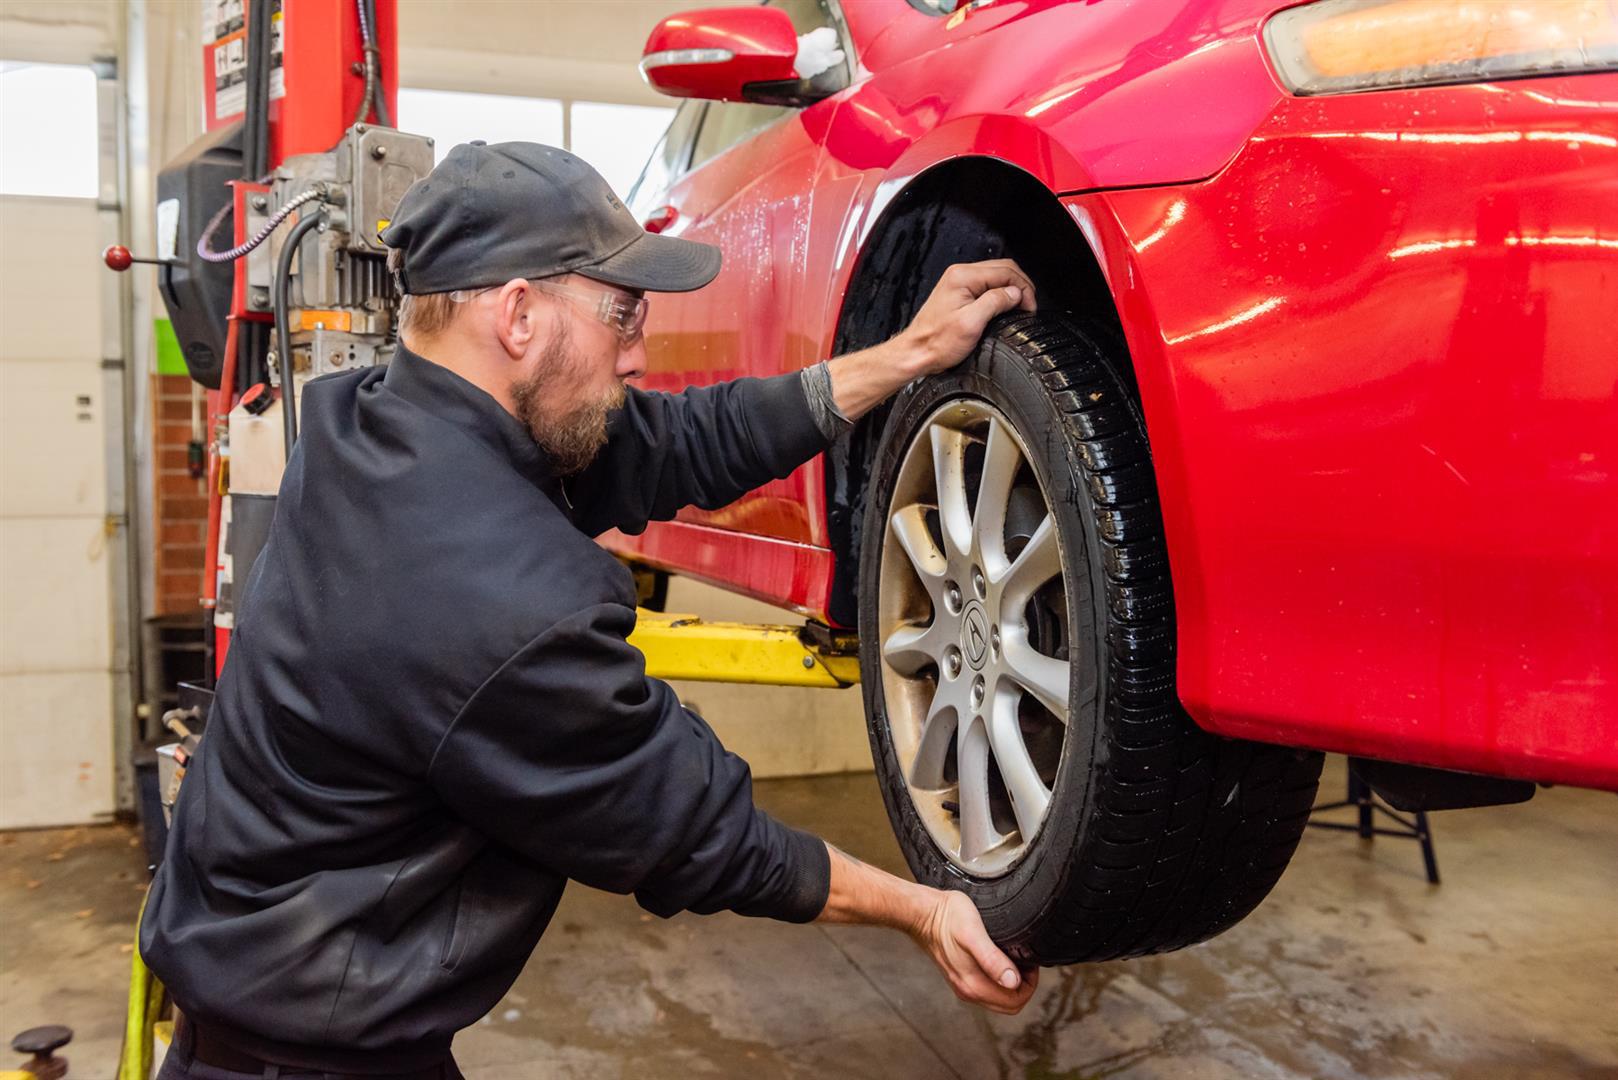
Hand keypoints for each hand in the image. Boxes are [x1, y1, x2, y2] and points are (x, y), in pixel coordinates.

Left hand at [899, 259, 1037, 376]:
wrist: (917, 353)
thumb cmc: (937, 342)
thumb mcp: (971, 323)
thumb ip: (995, 302)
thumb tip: (1016, 293)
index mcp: (963, 276)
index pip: (1005, 271)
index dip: (1023, 288)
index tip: (1029, 307)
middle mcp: (960, 274)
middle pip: (1003, 269)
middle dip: (1020, 286)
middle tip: (1028, 307)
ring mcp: (959, 283)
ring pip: (997, 277)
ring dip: (1011, 290)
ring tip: (1020, 308)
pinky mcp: (960, 293)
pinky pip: (988, 287)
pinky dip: (1001, 295)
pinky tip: (1005, 307)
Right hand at [911, 888, 1039, 1014]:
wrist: (923, 913)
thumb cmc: (948, 918)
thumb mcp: (974, 934)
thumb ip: (993, 959)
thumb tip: (1013, 982)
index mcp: (973, 985)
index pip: (1015, 1001)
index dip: (1029, 985)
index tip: (1028, 962)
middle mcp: (968, 990)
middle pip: (1008, 1004)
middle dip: (1024, 987)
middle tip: (1024, 961)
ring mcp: (963, 985)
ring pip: (999, 999)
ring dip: (1012, 985)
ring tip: (1014, 958)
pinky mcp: (960, 977)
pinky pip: (987, 990)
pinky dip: (999, 981)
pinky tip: (1000, 960)